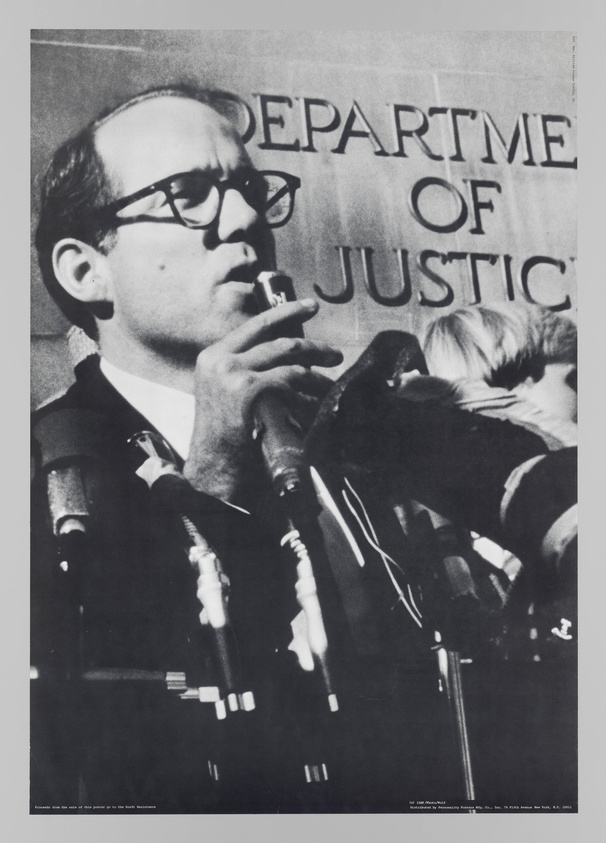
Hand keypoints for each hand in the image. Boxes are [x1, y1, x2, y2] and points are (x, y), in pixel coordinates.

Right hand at [183, 298, 342, 500]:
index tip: (309, 307)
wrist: (213, 468)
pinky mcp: (249, 390)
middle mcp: (222, 360)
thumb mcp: (222, 392)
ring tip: (331, 381)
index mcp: (214, 356)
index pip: (255, 325)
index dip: (287, 312)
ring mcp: (234, 374)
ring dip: (317, 372)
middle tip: (334, 352)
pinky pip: (291, 382)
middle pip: (278, 340)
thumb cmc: (223, 436)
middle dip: (314, 345)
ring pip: (290, 360)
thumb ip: (245, 369)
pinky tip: (319, 400)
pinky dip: (309, 391)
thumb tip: (285, 356)